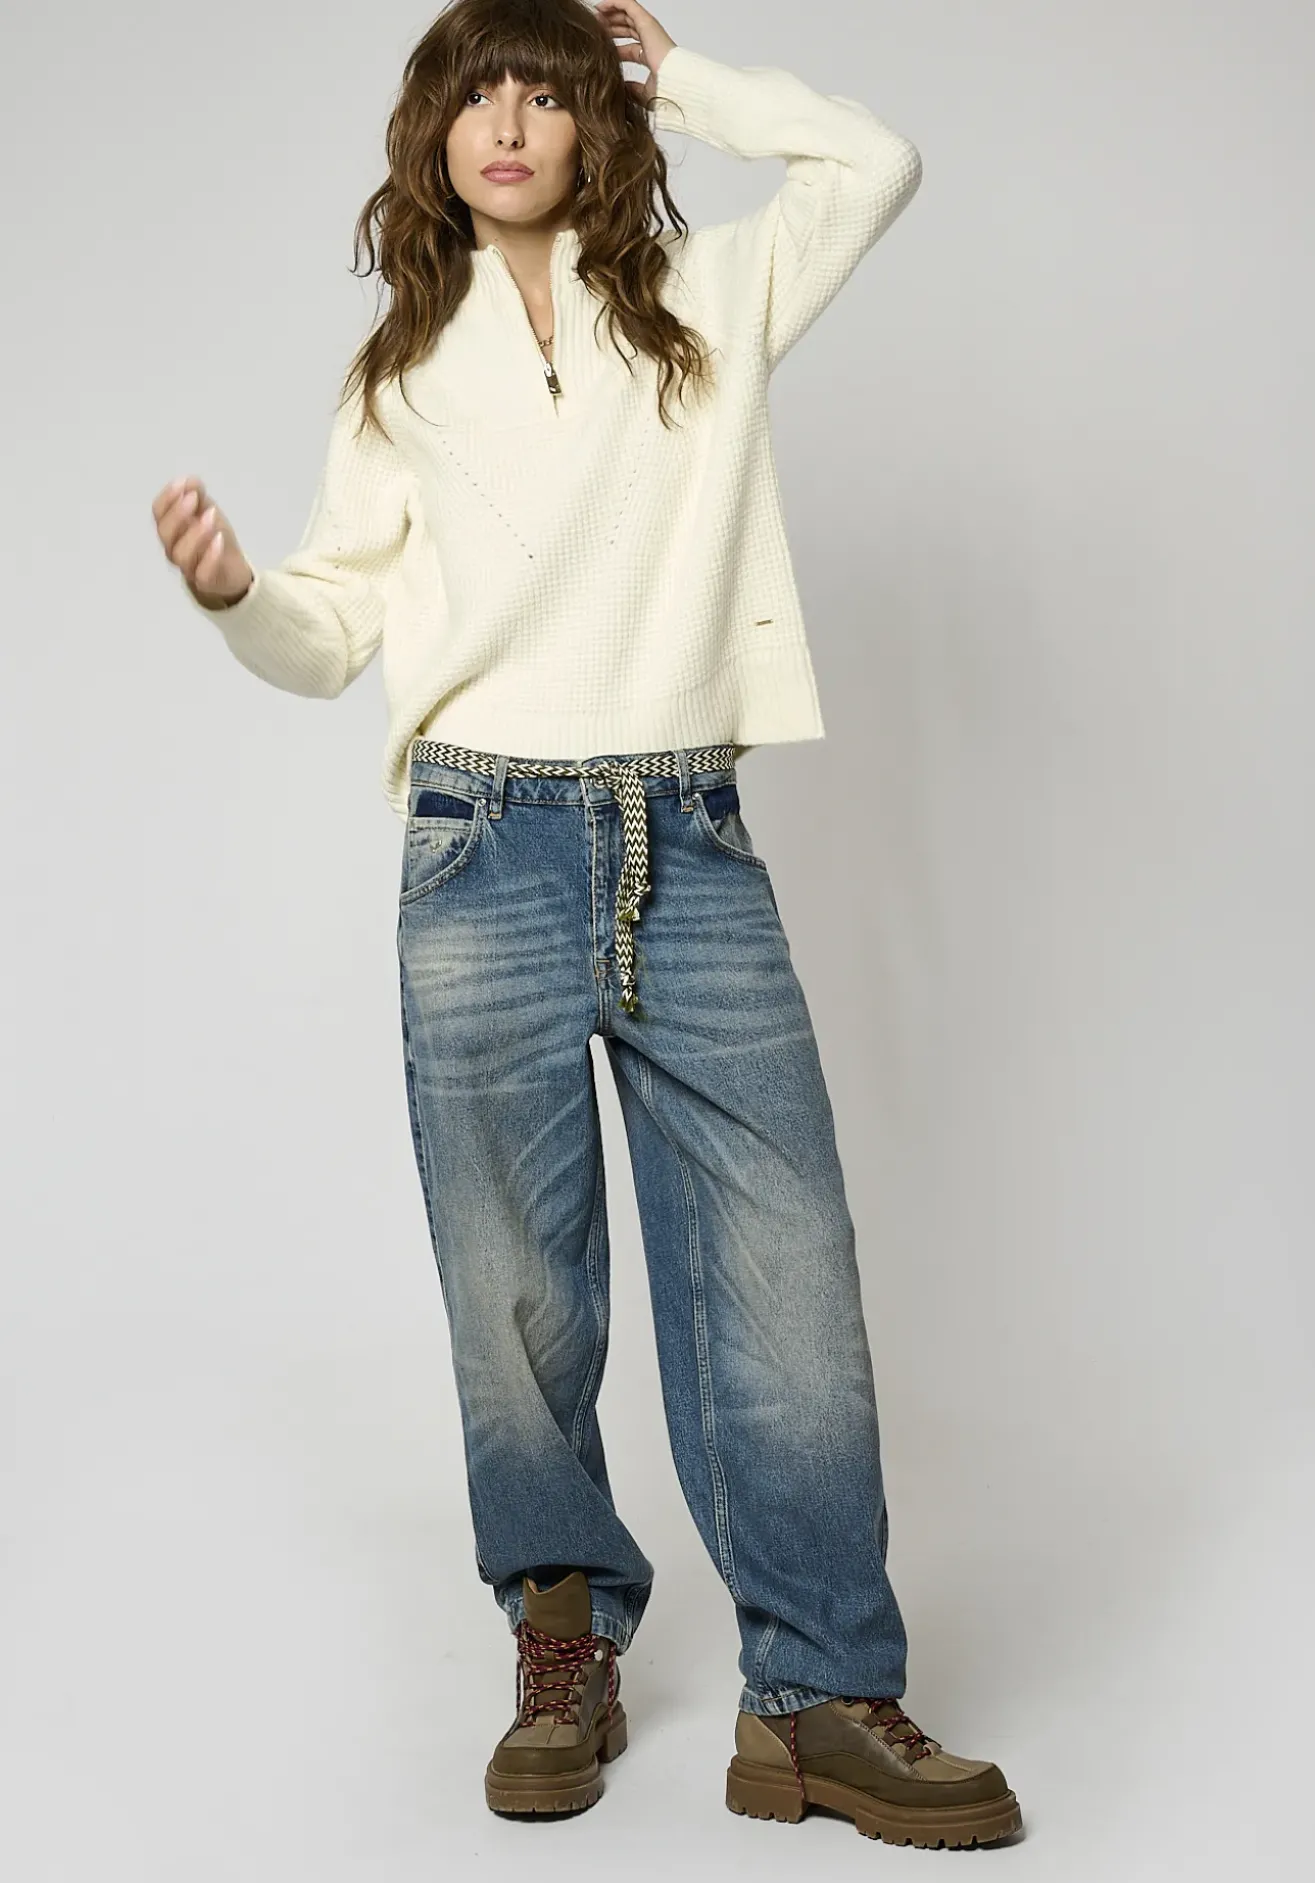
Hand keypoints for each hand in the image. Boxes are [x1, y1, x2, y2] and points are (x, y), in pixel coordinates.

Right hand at [153, 476, 253, 607]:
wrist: (232, 570)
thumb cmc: (213, 537)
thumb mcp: (207, 510)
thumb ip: (197, 494)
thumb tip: (190, 480)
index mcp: (171, 527)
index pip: (158, 512)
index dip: (168, 497)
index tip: (183, 484)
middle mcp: (173, 547)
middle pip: (165, 532)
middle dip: (178, 513)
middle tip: (194, 499)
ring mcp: (188, 566)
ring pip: (180, 554)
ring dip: (195, 533)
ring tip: (211, 518)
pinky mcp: (205, 581)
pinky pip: (202, 573)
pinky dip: (210, 557)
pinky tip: (219, 540)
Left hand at [595, 1, 675, 104]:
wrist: (674, 83)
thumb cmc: (666, 90)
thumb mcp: (644, 93)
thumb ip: (632, 90)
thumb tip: (621, 90)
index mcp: (650, 56)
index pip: (629, 47)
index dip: (613, 46)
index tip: (598, 47)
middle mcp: (650, 40)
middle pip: (627, 27)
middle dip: (610, 27)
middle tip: (594, 29)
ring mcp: (648, 29)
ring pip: (626, 13)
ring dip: (609, 13)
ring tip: (594, 16)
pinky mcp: (646, 21)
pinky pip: (627, 3)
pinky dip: (613, 3)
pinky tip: (600, 7)